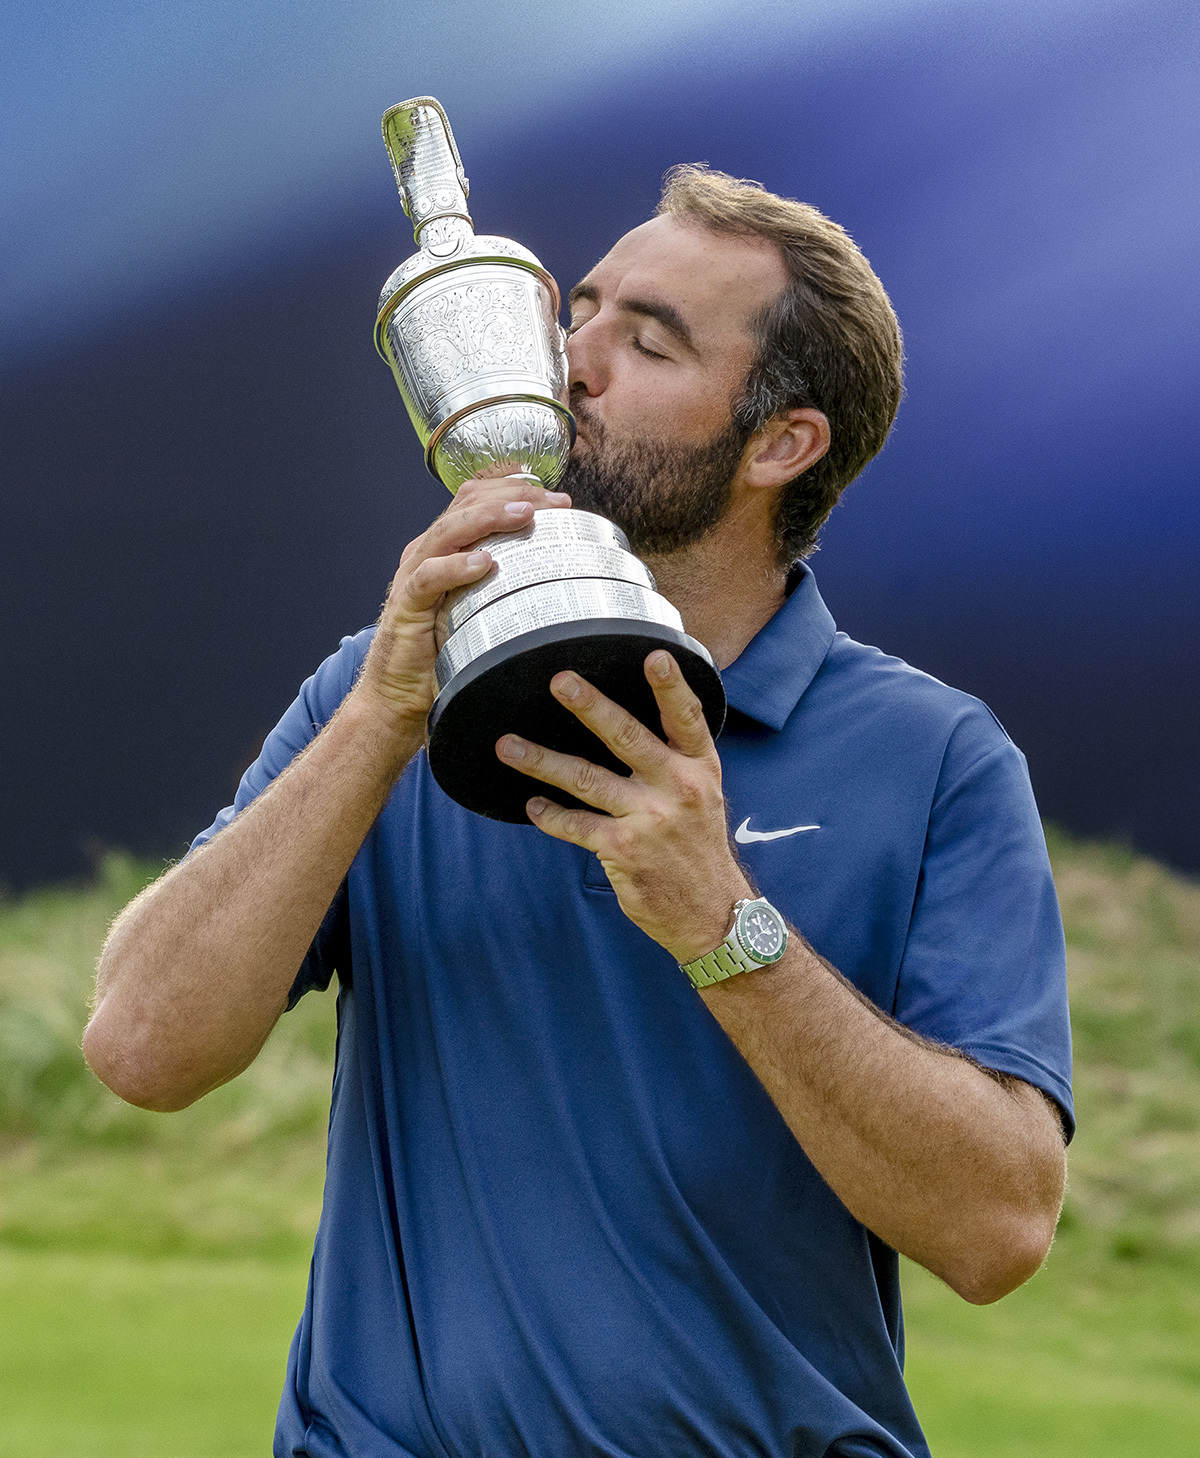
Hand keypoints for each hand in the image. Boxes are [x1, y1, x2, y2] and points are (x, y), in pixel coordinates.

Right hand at [353, 472, 571, 738]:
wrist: (401, 693)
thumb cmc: (444, 650)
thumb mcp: (482, 609)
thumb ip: (508, 586)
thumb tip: (564, 578)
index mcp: (447, 547)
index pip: (479, 499)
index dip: (518, 490)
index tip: (560, 501)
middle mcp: (428, 551)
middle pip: (466, 504)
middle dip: (513, 495)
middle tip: (553, 502)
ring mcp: (413, 574)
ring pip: (449, 530)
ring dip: (489, 518)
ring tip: (524, 515)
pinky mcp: (406, 604)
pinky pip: (428, 577)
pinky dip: (455, 566)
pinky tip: (483, 563)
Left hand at [495, 651, 749, 962]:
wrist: (713, 914)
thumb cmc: (699, 847)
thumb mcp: (705, 795)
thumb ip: (676, 758)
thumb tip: (627, 720)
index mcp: (700, 769)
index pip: (687, 719)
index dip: (671, 687)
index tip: (655, 656)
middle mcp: (678, 788)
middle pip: (628, 738)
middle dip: (590, 708)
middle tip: (560, 682)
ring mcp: (649, 819)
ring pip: (586, 779)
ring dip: (542, 760)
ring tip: (508, 746)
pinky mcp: (623, 850)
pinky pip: (575, 825)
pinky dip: (549, 815)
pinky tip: (531, 805)